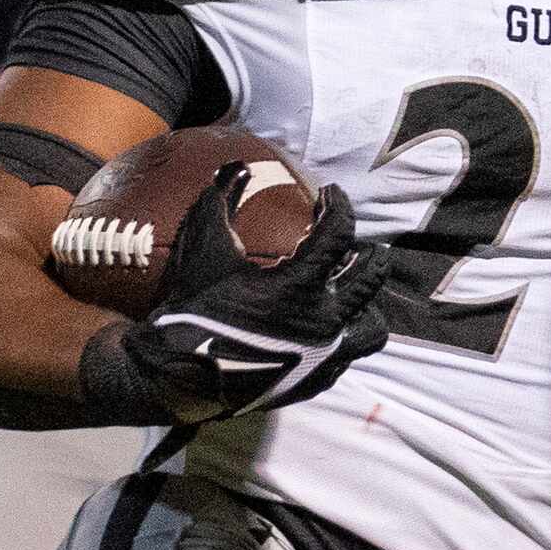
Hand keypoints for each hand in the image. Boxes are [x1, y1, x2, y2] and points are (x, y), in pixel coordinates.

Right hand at [98, 173, 392, 425]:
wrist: (178, 376)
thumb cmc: (191, 309)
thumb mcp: (203, 247)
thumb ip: (221, 200)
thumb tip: (237, 167)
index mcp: (300, 286)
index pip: (339, 233)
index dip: (339, 206)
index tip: (330, 195)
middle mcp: (323, 322)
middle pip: (370, 279)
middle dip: (369, 254)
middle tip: (358, 246)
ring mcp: (324, 356)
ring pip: (372, 326)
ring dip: (367, 304)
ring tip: (351, 292)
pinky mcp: (316, 382)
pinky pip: (349, 356)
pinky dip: (345, 336)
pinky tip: (328, 326)